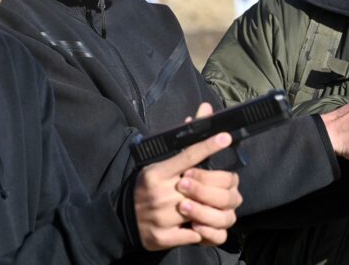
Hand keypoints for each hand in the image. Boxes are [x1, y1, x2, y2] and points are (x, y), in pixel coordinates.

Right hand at [134, 103, 241, 249]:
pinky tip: (201, 223)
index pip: (187, 156)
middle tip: (221, 185)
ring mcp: (160, 217)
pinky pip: (193, 235)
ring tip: (213, 204)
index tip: (226, 137)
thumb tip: (205, 111)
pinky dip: (201, 230)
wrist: (122, 219)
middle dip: (212, 186)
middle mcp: (158, 194)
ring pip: (199, 211)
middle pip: (198, 187)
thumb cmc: (147, 186)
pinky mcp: (161, 238)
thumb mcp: (160, 161)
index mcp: (157, 173)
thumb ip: (186, 140)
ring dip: (209, 209)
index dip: (208, 146)